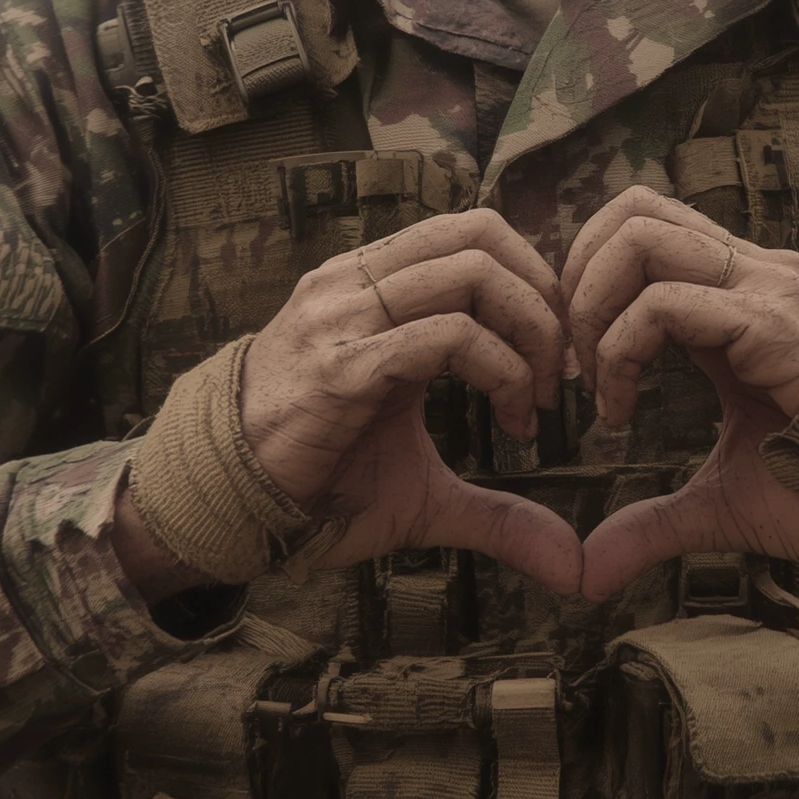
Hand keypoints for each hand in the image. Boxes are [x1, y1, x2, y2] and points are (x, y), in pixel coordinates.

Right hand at [118, 209, 583, 599]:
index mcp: (374, 289)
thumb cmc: (323, 482)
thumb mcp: (426, 489)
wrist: (226, 506)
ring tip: (537, 402)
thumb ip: (500, 511)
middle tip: (562, 377)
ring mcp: (345, 320)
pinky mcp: (340, 368)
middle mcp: (358, 287)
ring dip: (532, 335)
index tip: (558, 352)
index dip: (535, 279)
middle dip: (546, 306)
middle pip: (483, 238)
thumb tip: (572, 568)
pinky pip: (444, 337)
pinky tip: (511, 423)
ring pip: (471, 275)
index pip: (475, 230)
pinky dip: (502, 371)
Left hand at [562, 187, 798, 601]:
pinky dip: (619, 351)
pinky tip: (621, 412)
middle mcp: (751, 275)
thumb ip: (650, 521)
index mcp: (735, 296)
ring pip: (641, 238)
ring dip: (590, 307)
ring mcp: (766, 291)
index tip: (575, 365)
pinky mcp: (774, 323)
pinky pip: (666, 305)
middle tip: (570, 361)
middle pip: (632, 210)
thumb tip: (588, 571)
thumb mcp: (718, 496)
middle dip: (575, 278)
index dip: (585, 280)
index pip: (641, 228)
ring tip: (596, 383)